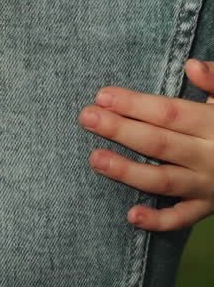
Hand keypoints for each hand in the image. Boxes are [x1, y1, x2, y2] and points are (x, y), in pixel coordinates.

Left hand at [78, 59, 213, 230]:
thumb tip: (191, 66)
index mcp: (213, 124)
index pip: (169, 113)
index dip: (135, 104)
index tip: (102, 95)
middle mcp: (209, 156)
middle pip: (159, 143)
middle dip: (119, 130)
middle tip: (85, 118)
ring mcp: (208, 185)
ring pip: (163, 180)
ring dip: (127, 172)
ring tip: (94, 159)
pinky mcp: (208, 207)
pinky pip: (182, 218)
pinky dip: (158, 220)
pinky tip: (130, 215)